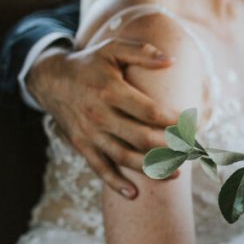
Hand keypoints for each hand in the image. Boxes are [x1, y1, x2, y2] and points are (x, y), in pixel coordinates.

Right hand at [26, 37, 178, 197]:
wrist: (49, 79)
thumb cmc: (89, 63)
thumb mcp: (112, 49)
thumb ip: (142, 52)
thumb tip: (171, 61)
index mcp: (110, 90)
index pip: (149, 111)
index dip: (174, 121)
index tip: (193, 125)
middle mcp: (99, 115)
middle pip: (140, 138)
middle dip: (169, 148)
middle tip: (191, 153)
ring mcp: (90, 133)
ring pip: (123, 157)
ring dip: (151, 169)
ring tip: (175, 174)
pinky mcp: (82, 145)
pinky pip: (99, 168)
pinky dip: (115, 183)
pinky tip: (134, 194)